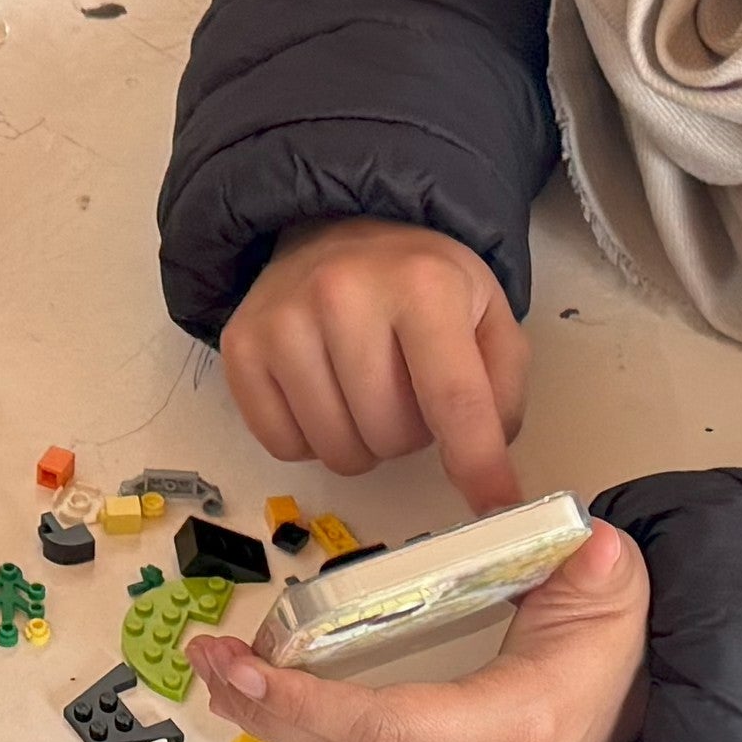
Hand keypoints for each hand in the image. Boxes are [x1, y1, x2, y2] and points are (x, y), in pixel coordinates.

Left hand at [186, 518, 648, 741]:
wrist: (632, 697)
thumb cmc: (610, 638)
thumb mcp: (612, 589)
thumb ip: (601, 568)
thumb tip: (594, 549)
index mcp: (516, 723)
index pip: (390, 728)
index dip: (309, 702)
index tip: (244, 663)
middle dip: (266, 710)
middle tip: (206, 659)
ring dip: (272, 724)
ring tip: (215, 672)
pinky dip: (302, 734)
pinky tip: (260, 696)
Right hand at [221, 219, 528, 506]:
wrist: (338, 232)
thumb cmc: (419, 284)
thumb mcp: (487, 316)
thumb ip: (501, 391)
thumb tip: (486, 473)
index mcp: (422, 283)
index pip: (452, 399)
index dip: (477, 466)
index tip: (496, 510)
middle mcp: (343, 293)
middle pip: (391, 434)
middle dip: (410, 435)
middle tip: (408, 393)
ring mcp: (283, 320)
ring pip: (337, 449)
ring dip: (362, 443)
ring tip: (366, 394)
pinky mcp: (241, 346)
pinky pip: (283, 446)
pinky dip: (311, 440)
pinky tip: (324, 396)